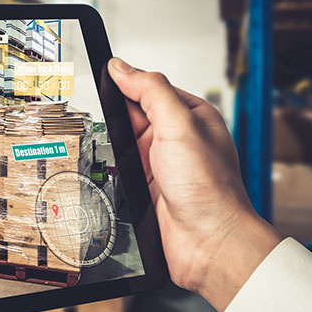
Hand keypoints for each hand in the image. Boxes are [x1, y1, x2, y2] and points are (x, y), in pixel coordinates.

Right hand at [108, 58, 282, 311]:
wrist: (208, 242)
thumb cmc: (209, 189)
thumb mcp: (179, 126)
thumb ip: (151, 92)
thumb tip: (123, 68)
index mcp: (192, 116)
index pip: (151, 88)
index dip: (127, 83)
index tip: (104, 78)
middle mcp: (178, 138)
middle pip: (134, 114)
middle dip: (117, 115)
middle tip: (102, 114)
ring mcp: (163, 163)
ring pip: (125, 141)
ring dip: (114, 142)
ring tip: (105, 142)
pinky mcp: (149, 185)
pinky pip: (123, 167)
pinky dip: (114, 166)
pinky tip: (112, 167)